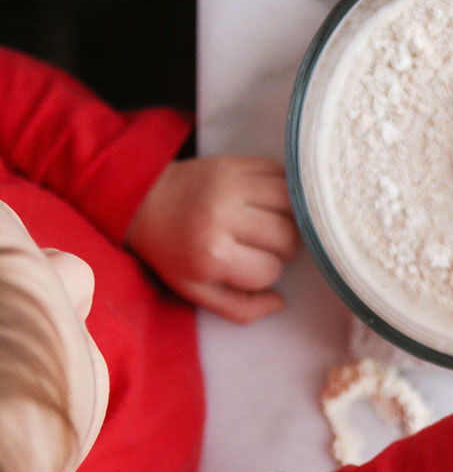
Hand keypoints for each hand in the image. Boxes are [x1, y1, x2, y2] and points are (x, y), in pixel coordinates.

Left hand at [125, 156, 299, 321]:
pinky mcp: (234, 162)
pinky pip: (280, 175)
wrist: (143, 201)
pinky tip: (272, 203)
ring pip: (290, 203)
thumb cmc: (172, 252)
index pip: (269, 270)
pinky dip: (285, 190)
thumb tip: (279, 303)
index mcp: (211, 254)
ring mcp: (229, 184)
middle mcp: (222, 215)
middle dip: (284, 248)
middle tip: (268, 248)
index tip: (251, 268)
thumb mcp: (197, 291)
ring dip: (291, 218)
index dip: (267, 274)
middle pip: (286, 237)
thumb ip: (239, 308)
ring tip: (276, 225)